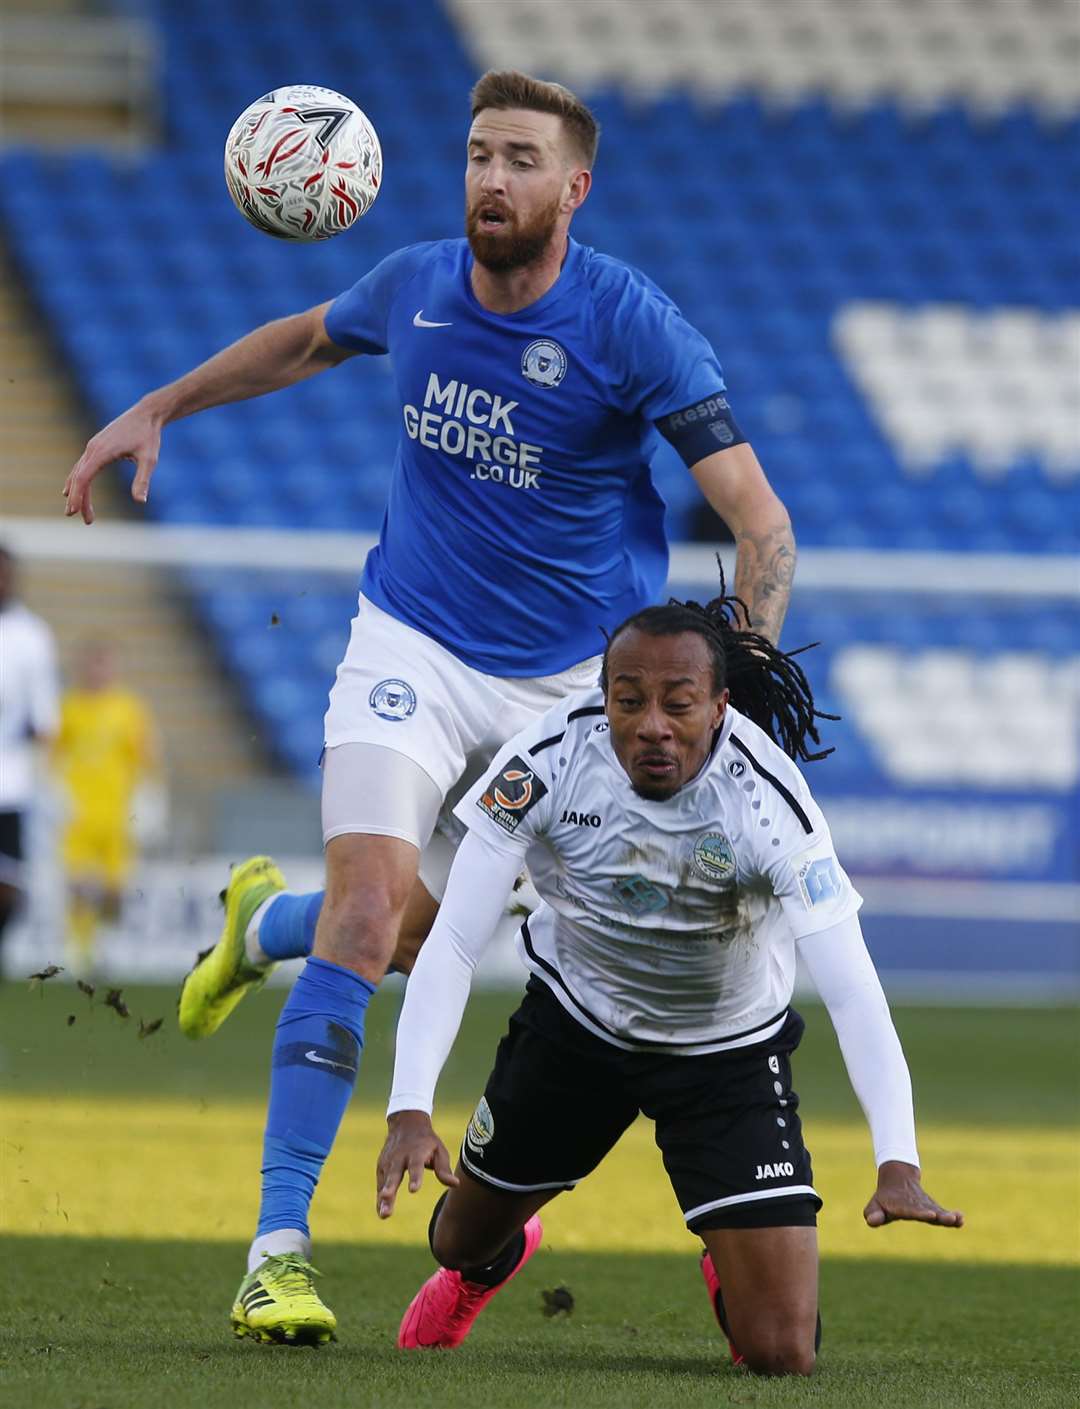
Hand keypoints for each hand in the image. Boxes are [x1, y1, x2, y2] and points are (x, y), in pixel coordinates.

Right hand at [63, 400, 163, 523]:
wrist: (146, 414)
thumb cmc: (149, 436)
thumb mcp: (150, 459)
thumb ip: (143, 480)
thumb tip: (141, 501)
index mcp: (102, 452)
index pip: (84, 477)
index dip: (79, 495)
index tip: (75, 511)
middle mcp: (93, 448)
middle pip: (79, 478)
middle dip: (80, 500)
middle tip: (87, 522)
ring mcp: (93, 446)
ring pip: (79, 472)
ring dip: (78, 492)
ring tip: (78, 511)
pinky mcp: (96, 446)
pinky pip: (82, 466)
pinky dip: (77, 480)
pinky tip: (73, 490)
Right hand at [376, 1110, 458, 1219]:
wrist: (406, 1124)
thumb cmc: (427, 1142)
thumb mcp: (439, 1150)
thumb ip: (444, 1169)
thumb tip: (456, 1184)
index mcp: (416, 1152)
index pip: (415, 1165)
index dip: (415, 1177)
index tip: (413, 1190)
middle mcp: (399, 1157)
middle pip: (394, 1173)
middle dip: (390, 1187)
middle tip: (387, 1198)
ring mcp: (388, 1162)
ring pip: (385, 1181)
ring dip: (383, 1198)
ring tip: (384, 1214)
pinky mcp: (381, 1167)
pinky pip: (381, 1185)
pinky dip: (380, 1199)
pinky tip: (381, 1213)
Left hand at [864, 1160, 963, 1228]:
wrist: (897, 1180)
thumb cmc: (884, 1199)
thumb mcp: (874, 1206)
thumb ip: (873, 1214)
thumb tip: (872, 1221)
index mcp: (902, 1207)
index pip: (911, 1210)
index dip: (921, 1213)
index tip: (931, 1215)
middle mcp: (916, 1206)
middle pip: (928, 1211)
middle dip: (938, 1215)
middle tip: (948, 1218)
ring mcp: (926, 1206)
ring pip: (938, 1211)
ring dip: (947, 1216)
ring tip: (958, 1219)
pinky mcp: (933, 1208)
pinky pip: (943, 1213)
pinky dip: (952, 1217)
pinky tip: (961, 1219)